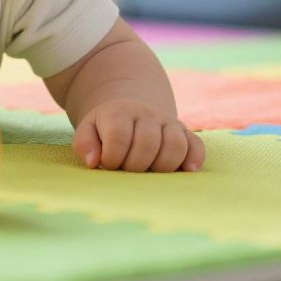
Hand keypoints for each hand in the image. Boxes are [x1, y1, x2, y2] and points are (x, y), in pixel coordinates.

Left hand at [73, 99, 204, 172]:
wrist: (130, 107)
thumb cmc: (105, 128)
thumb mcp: (88, 130)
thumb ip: (84, 144)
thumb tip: (93, 162)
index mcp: (120, 112)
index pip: (119, 138)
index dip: (112, 159)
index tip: (108, 165)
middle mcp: (147, 114)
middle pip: (148, 144)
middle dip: (135, 166)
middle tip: (127, 170)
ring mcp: (168, 123)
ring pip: (175, 146)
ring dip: (162, 167)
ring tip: (149, 172)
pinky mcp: (185, 133)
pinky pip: (196, 145)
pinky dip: (194, 159)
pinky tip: (186, 170)